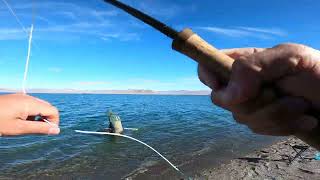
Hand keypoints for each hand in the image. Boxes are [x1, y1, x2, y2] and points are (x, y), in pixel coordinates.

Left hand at [0, 94, 59, 135]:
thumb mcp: (19, 129)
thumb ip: (40, 129)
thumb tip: (57, 131)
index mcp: (31, 103)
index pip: (53, 111)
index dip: (54, 122)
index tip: (46, 133)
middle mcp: (28, 98)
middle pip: (47, 108)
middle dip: (46, 120)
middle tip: (35, 131)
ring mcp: (22, 97)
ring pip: (39, 107)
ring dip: (38, 118)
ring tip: (25, 127)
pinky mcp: (16, 99)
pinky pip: (30, 106)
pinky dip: (31, 115)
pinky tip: (19, 122)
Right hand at [198, 44, 319, 146]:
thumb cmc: (319, 73)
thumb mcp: (291, 57)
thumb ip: (255, 66)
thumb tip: (228, 93)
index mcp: (245, 62)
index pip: (208, 66)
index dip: (208, 76)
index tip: (222, 86)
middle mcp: (243, 83)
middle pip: (222, 99)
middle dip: (254, 101)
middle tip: (279, 92)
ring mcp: (251, 104)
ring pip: (241, 118)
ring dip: (275, 115)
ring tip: (301, 105)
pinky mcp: (262, 122)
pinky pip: (258, 130)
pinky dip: (283, 126)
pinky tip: (302, 118)